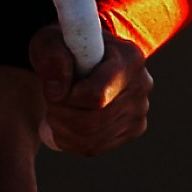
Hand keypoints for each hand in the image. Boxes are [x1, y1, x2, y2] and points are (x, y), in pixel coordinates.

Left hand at [33, 17, 151, 152]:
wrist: (82, 58)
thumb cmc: (65, 49)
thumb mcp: (50, 43)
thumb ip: (51, 58)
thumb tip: (58, 91)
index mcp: (129, 58)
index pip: (97, 96)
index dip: (67, 97)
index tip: (55, 86)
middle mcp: (141, 86)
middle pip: (93, 122)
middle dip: (61, 114)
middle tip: (51, 99)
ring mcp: (139, 111)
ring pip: (91, 139)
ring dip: (62, 127)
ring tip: (57, 107)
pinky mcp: (132, 130)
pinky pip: (93, 148)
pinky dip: (69, 139)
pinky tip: (64, 121)